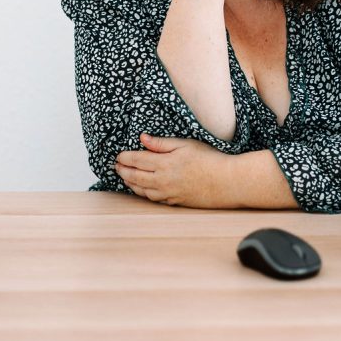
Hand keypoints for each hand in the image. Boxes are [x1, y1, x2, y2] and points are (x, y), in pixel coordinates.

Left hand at [114, 133, 234, 207]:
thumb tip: (142, 138)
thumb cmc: (208, 159)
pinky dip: (143, 193)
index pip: (137, 160)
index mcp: (164, 164)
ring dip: (131, 183)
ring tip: (125, 178)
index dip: (125, 158)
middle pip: (135, 176)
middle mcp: (162, 180)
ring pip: (142, 190)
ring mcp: (168, 193)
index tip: (118, 155)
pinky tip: (143, 190)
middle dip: (123, 171)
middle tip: (116, 167)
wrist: (225, 182)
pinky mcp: (174, 201)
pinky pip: (153, 198)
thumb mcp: (185, 144)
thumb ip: (161, 143)